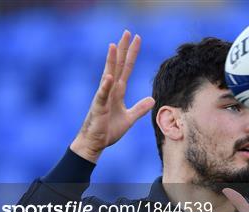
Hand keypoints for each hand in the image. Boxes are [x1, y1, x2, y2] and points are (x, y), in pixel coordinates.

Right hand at [70, 30, 154, 162]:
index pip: (126, 68)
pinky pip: (102, 95)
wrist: (96, 143)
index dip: (132, 54)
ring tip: (114, 45)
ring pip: (108, 75)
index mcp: (118, 91)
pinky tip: (109, 76)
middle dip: (123, 49)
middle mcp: (110, 90)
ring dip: (111, 61)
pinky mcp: (99, 107)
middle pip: (117, 65)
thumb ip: (140, 108)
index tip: (136, 39)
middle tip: (127, 32)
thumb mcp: (129, 118)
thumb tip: (152, 100)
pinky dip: (106, 86)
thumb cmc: (109, 130)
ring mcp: (103, 97)